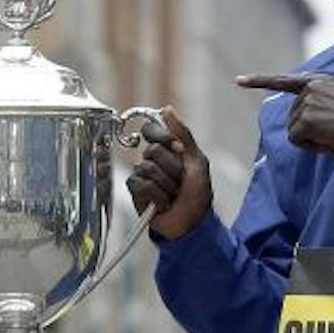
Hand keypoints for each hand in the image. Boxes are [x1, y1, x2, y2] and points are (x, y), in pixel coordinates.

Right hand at [127, 108, 212, 240]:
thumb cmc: (198, 194)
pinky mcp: (135, 193)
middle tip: (180, 181)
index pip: (151, 131)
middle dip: (172, 167)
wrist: (193, 223)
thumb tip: (167, 109)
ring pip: (147, 168)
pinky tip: (164, 204)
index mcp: (166, 150)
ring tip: (173, 196)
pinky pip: (142, 185)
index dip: (161, 137)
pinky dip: (158, 196)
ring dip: (167, 185)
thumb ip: (183, 134)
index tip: (177, 148)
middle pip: (152, 150)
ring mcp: (142, 177)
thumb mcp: (197, 160)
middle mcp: (151, 161)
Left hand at [236, 73, 333, 157]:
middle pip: (292, 117)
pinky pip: (296, 140)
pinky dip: (311, 148)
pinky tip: (329, 144)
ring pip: (294, 130)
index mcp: (319, 80)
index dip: (259, 81)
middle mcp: (311, 87)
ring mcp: (308, 101)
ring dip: (311, 141)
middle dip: (308, 131)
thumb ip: (317, 104)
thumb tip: (298, 124)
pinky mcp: (307, 118)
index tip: (238, 81)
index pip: (284, 80)